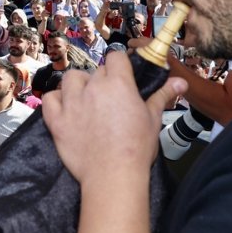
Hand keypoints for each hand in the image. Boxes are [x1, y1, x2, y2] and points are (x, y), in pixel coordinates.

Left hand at [43, 52, 186, 185]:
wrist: (113, 175)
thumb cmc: (137, 147)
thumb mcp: (154, 119)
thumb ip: (163, 96)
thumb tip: (181, 82)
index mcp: (118, 84)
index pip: (115, 57)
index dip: (119, 66)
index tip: (122, 78)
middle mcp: (93, 88)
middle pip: (95, 71)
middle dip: (102, 81)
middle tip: (110, 101)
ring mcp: (71, 103)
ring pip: (71, 79)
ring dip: (78, 86)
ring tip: (86, 100)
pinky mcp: (56, 120)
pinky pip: (50, 99)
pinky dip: (56, 101)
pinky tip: (65, 109)